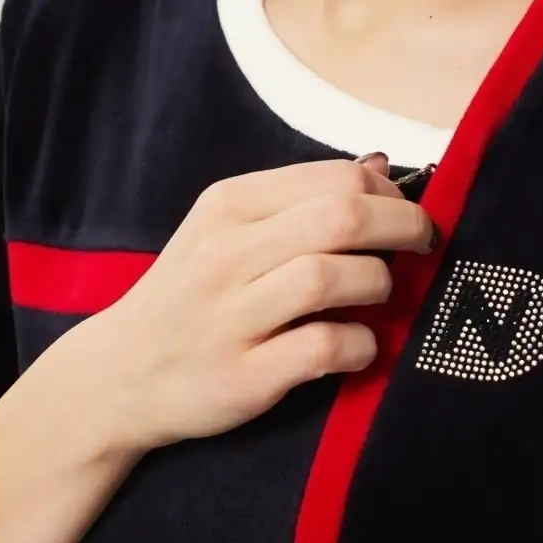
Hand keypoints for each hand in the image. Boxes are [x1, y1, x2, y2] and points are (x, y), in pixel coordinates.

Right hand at [89, 155, 434, 450]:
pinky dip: (360, 344)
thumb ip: (300, 200)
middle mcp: (226, 254)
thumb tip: (380, 167)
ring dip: (379, 285)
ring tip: (379, 296)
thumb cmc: (189, 296)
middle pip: (342, 218)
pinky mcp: (242, 376)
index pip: (335, 178)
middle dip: (404, 227)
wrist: (118, 375)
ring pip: (331, 277)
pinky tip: (359, 345)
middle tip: (424, 246)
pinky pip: (323, 347)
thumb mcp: (227, 231)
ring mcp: (230, 317)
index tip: (406, 214)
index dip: (391, 195)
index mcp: (229, 205)